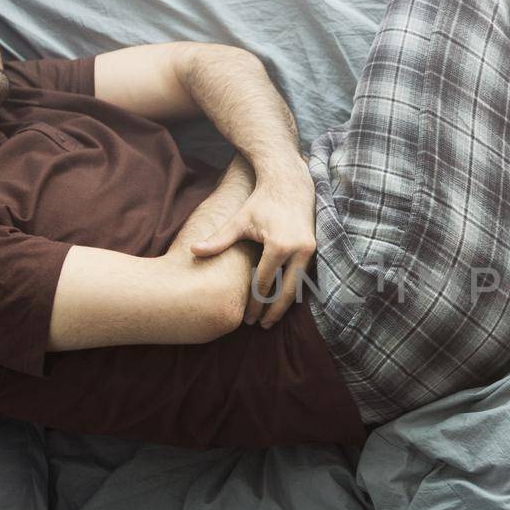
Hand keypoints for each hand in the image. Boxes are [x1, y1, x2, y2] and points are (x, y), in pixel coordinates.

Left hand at [188, 158, 315, 327]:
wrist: (289, 184)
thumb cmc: (260, 202)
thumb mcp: (239, 220)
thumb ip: (219, 239)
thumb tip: (195, 251)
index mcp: (278, 246)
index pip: (264, 283)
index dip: (254, 303)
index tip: (245, 318)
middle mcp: (298, 250)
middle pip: (285, 292)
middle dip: (272, 311)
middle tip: (260, 326)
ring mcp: (309, 251)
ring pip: (298, 287)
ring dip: (285, 305)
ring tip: (271, 320)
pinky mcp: (314, 249)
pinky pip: (303, 277)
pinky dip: (293, 291)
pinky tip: (281, 302)